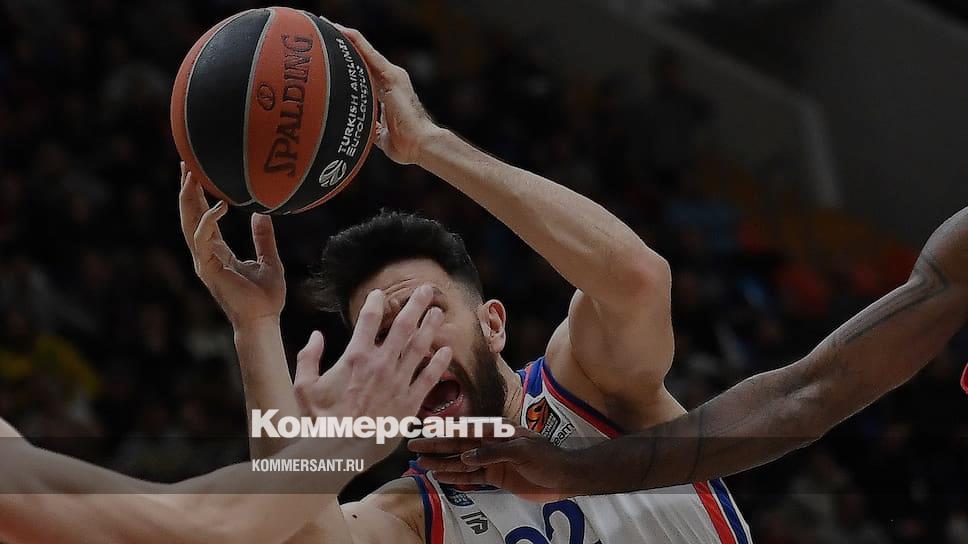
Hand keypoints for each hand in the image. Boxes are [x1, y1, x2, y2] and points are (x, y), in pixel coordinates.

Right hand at [178, 162, 284, 324]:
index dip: (198, 196)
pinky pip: (201, 240)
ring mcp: (203, 262)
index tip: (196, 173)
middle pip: (189, 216)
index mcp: (217, 252)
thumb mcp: (270, 259)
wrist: (264, 320)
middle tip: (186, 162)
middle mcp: (205, 254)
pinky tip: (218, 206)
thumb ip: (263, 237)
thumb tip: (261, 214)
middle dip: (186, 190)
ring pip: (189, 224)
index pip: (202, 218)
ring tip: (191, 175)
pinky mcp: (207, 269)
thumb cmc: (267, 296)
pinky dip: (208, 221)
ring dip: (189, 199)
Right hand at [292, 285, 452, 458]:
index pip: (369, 319)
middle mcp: (381, 365)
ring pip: (420, 348)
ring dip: (430, 328)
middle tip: (426, 290)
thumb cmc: (319, 422)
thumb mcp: (304, 388)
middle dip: (416, 305)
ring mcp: (398, 384)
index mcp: (356, 358)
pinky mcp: (409, 404)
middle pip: (403, 326)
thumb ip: (308, 358)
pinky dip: (439, 363)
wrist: (339, 454)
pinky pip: (429, 379)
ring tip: (438, 313)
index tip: (380, 293)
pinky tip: (447, 351)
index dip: (376, 302)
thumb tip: (316, 335)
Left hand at [336, 24, 440, 164]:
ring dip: (347, 37)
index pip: (365, 72)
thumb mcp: (382, 136)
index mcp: (388, 93)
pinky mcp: (393, 76)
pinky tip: (340, 31)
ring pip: (364, 51)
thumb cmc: (406, 145)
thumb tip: (364, 133)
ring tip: (327, 26)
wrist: (421, 145)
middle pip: (363, 58)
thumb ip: (373, 129)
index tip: (332, 56)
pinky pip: (369, 53)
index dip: (350, 64)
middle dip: (345, 45)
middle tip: (324, 33)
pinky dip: (355, 41)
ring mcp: (393, 76)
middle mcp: (391, 80)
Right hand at [409, 424, 582, 502]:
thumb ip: (493, 452)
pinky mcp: (496, 476)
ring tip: (421, 463)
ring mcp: (492, 461)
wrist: (565, 476)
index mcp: (497, 432)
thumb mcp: (523, 450)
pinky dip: (456, 477)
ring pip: (461, 462)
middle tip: (413, 448)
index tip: (424, 432)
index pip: (465, 431)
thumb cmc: (547, 457)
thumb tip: (466, 455)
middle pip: (457, 445)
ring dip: (441, 462)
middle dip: (435, 447)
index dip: (443, 432)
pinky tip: (441, 477)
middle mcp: (490, 444)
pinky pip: (471, 477)